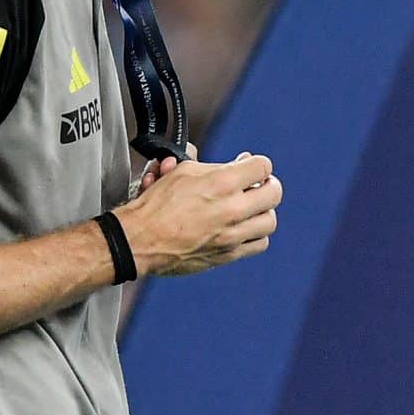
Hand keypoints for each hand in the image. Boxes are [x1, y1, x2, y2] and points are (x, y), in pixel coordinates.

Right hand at [113, 151, 280, 277]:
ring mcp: (232, 235)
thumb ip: (207, 164)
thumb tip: (219, 159)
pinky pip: (259, 244)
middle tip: (258, 184)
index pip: (262, 166)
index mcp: (221, 183)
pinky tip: (244, 228)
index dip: (256, 164)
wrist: (139, 241)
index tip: (249, 166)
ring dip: (263, 211)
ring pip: (270, 221)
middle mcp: (231, 209)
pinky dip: (256, 235)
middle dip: (267, 185)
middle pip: (274, 193)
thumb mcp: (180, 171)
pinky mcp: (227, 254)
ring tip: (252, 207)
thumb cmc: (155, 206)